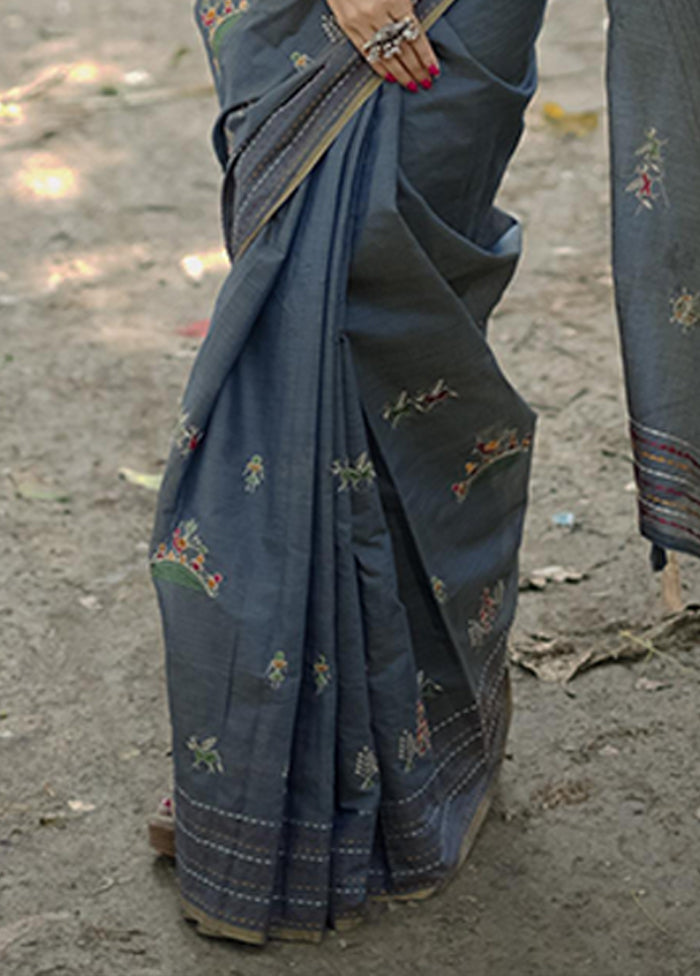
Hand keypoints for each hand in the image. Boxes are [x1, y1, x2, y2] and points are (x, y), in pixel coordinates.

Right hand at [325, 0, 440, 90]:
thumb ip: (407, 4)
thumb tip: (418, 32)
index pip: (415, 36)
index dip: (426, 56)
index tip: (434, 70)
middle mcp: (377, 13)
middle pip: (402, 49)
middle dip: (416, 68)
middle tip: (426, 82)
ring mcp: (360, 21)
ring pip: (385, 54)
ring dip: (401, 73)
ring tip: (411, 84)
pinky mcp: (347, 25)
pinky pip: (366, 52)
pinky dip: (380, 67)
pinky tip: (391, 76)